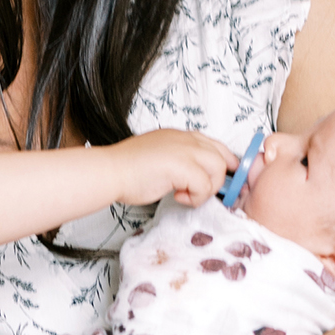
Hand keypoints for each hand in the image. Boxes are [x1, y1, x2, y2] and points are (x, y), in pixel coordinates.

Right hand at [116, 129, 236, 208]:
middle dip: (217, 180)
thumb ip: (179, 161)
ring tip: (186, 195)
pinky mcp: (183, 165)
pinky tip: (178, 197)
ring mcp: (185, 150)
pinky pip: (205, 185)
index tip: (218, 180)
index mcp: (181, 136)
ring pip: (218, 170)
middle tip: (201, 193)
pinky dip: (195, 198)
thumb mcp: (160, 157)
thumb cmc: (128, 169)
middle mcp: (186, 139)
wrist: (111, 171)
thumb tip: (193, 178)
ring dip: (207, 189)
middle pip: (223, 157)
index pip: (216, 145)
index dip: (223, 164)